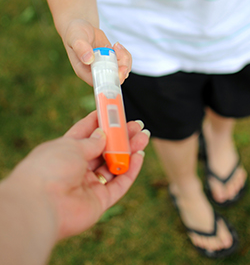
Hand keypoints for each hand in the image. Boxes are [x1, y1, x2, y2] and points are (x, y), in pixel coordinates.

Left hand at [7, 111, 148, 240]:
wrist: (40, 205)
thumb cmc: (50, 168)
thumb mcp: (71, 145)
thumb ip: (92, 141)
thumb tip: (103, 134)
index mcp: (65, 151)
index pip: (86, 133)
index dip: (100, 122)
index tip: (114, 111)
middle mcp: (77, 168)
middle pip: (104, 149)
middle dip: (121, 137)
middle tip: (137, 126)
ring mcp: (88, 185)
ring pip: (114, 165)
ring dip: (129, 151)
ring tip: (144, 137)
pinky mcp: (99, 202)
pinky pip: (119, 184)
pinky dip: (130, 171)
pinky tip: (139, 157)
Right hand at [63, 19, 131, 84]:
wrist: (81, 27)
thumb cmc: (75, 33)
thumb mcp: (75, 38)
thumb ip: (81, 47)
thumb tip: (89, 59)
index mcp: (84, 71)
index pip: (100, 82)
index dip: (111, 80)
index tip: (118, 69)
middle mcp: (96, 71)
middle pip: (114, 79)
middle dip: (121, 69)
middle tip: (118, 52)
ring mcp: (105, 66)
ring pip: (121, 71)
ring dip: (124, 59)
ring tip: (116, 45)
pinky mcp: (111, 60)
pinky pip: (123, 63)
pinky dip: (124, 55)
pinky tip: (117, 45)